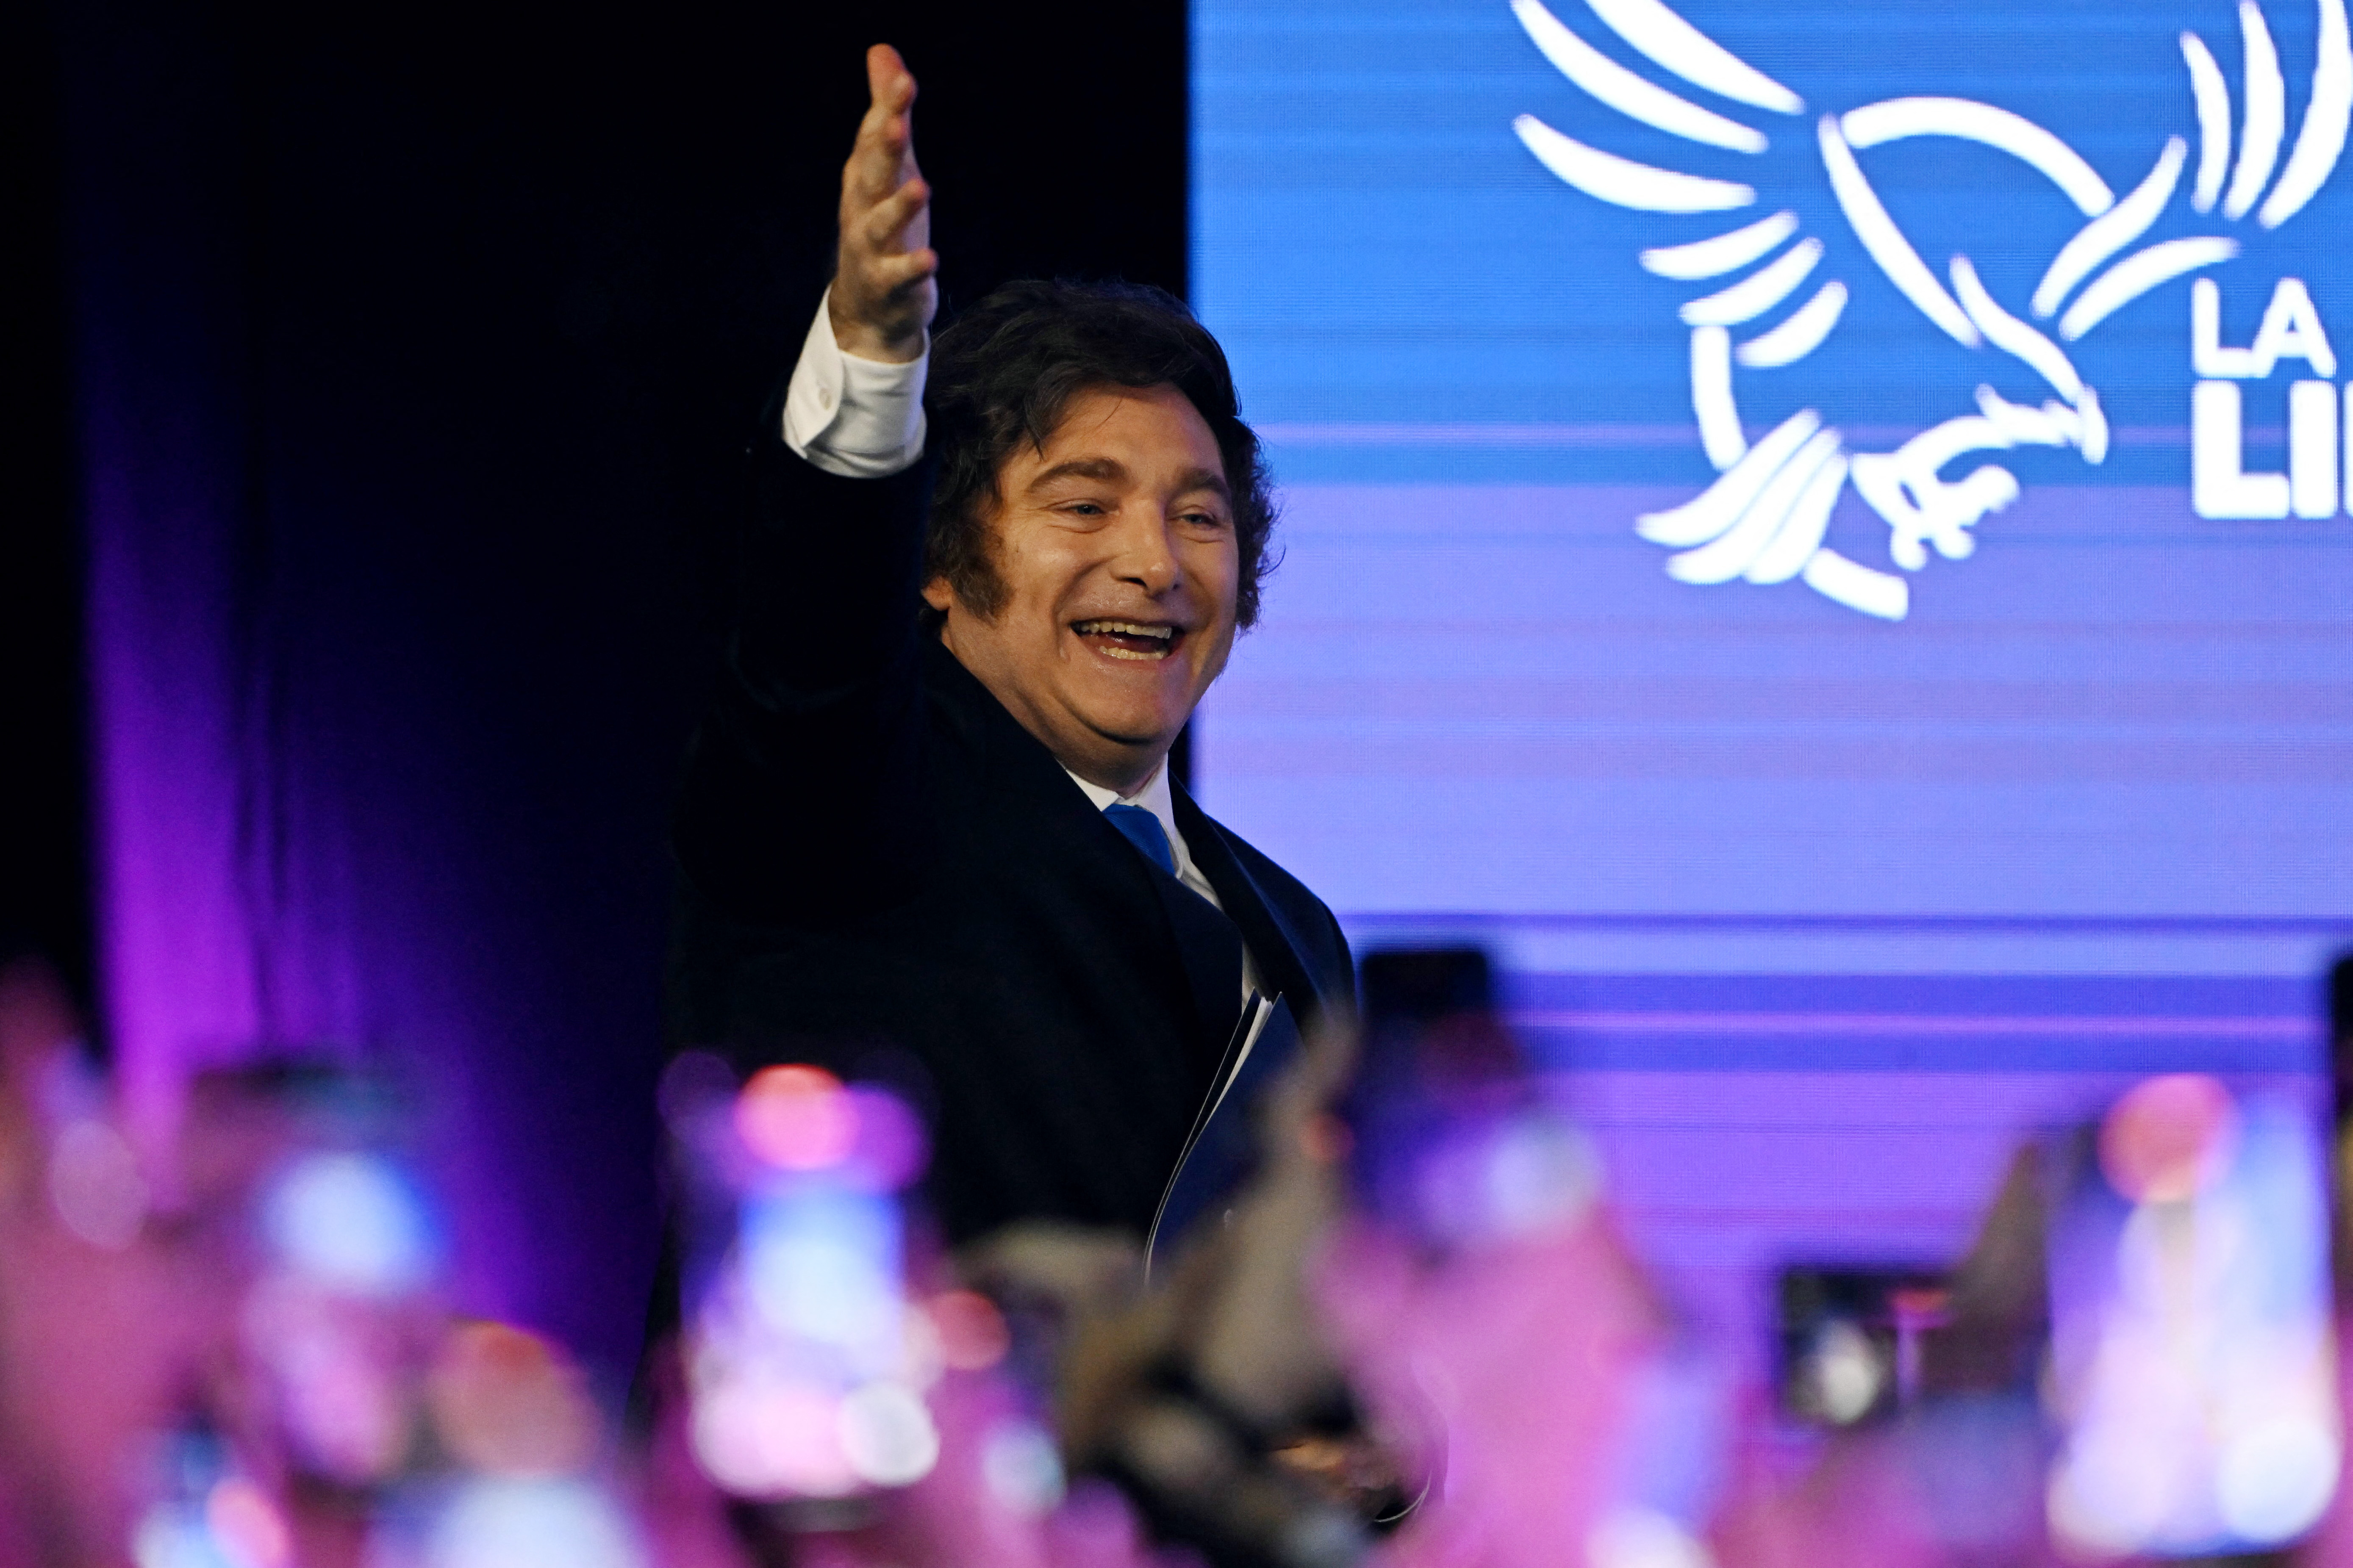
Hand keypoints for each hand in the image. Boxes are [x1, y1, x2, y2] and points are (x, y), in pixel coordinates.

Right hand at [828, 44, 936, 363]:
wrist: (868, 305)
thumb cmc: (883, 223)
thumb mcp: (888, 166)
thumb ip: (885, 111)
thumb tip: (882, 51)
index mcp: (865, 176)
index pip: (874, 137)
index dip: (887, 109)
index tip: (903, 80)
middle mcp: (862, 208)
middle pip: (872, 174)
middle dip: (882, 149)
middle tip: (895, 123)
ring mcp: (872, 248)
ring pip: (881, 224)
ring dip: (899, 207)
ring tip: (921, 188)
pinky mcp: (889, 284)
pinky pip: (899, 274)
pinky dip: (912, 267)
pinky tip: (932, 258)